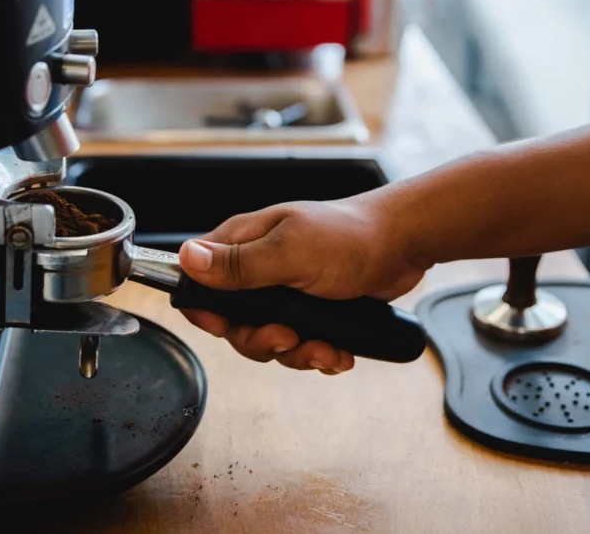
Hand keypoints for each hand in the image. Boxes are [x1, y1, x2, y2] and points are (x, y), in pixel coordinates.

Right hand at [177, 197, 427, 373]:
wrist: (403, 244)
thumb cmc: (350, 236)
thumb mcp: (290, 252)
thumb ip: (239, 264)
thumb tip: (186, 258)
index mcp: (246, 244)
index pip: (201, 282)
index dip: (207, 311)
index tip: (226, 327)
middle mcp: (261, 268)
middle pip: (235, 323)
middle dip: (262, 341)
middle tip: (290, 337)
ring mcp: (287, 292)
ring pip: (270, 340)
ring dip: (298, 353)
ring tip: (326, 349)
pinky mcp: (313, 311)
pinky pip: (302, 345)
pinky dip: (320, 354)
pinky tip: (340, 352)